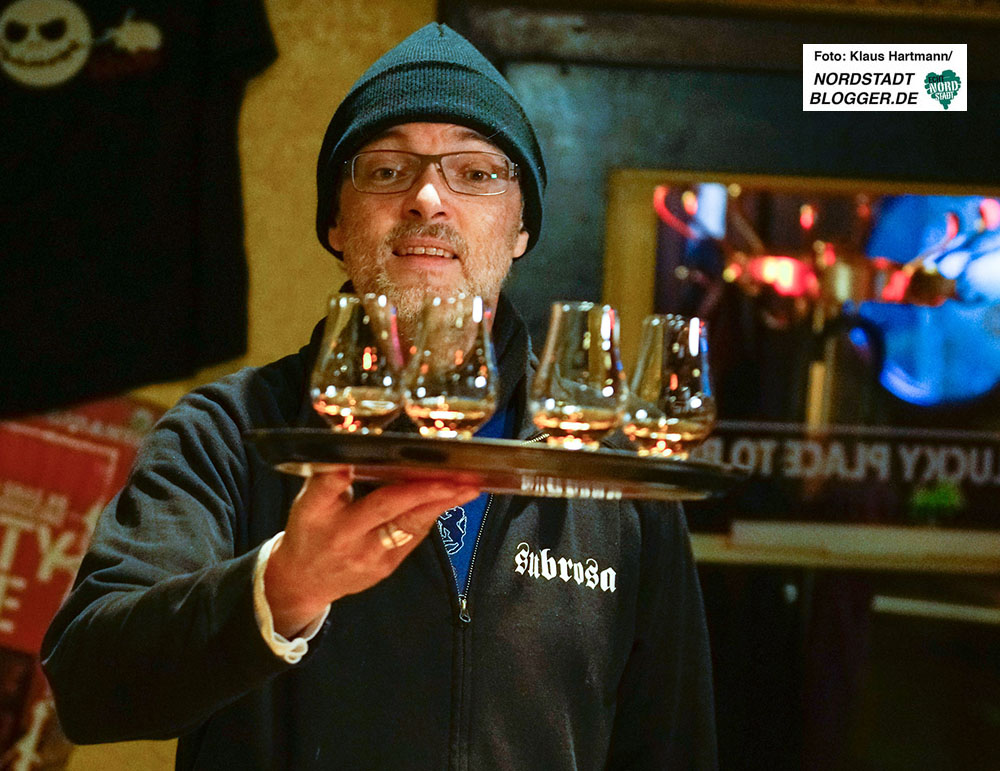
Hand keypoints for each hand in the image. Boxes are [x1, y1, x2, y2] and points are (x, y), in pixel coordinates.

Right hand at [264, 469, 478, 636]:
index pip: (326, 489)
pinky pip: (412, 537)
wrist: (305, 581)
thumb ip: (331, 477)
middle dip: (423, 490)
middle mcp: (341, 535)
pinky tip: (451, 500)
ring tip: (467, 487)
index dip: (340, 475)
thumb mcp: (308, 500)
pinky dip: (432, 515)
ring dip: (441, 505)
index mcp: (314, 512)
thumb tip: (357, 446)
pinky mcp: (384, 568)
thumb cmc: (310, 530)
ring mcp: (366, 555)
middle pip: (384, 507)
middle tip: (454, 477)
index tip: (354, 461)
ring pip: (408, 526)